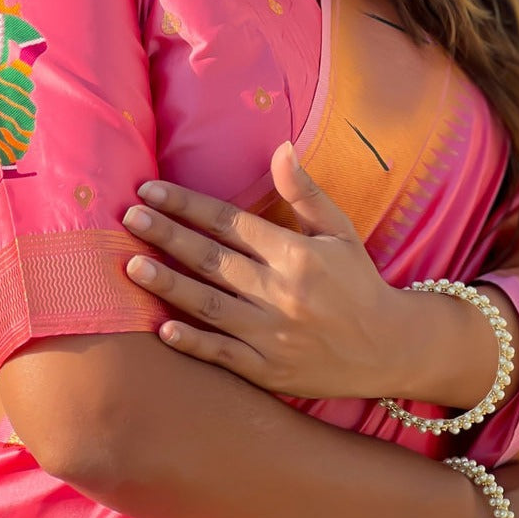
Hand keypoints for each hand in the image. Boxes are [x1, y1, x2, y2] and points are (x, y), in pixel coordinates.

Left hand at [121, 141, 401, 397]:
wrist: (390, 348)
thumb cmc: (358, 282)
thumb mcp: (339, 231)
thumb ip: (305, 191)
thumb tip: (281, 147)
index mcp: (296, 254)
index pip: (230, 222)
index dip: (187, 205)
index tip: (150, 190)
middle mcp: (282, 292)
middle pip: (212, 259)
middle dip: (167, 236)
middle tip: (128, 218)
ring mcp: (273, 334)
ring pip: (210, 306)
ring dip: (169, 285)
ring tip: (131, 265)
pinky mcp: (269, 371)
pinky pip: (223, 355)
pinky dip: (193, 343)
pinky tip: (161, 329)